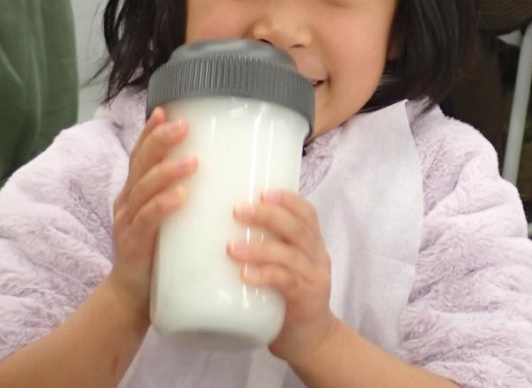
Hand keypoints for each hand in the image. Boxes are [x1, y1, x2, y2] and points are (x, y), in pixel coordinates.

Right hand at [108, 107, 197, 329]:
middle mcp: (127, 201)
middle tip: (184, 127)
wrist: (134, 297)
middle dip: (161, 142)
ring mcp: (127, 222)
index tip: (165, 110)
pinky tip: (180, 197)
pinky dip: (163, 206)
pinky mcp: (133, 244)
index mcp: (135, 190)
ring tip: (192, 162)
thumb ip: (187, 195)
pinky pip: (147, 220)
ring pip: (144, 188)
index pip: (141, 154)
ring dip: (168, 172)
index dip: (150, 132)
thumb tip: (226, 173)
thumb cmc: (159, 252)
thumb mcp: (172, 217)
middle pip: (141, 163)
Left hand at [227, 190, 338, 364]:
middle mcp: (317, 255)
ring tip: (231, 247)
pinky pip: (287, 282)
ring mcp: (314, 277)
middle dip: (267, 216)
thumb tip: (215, 227)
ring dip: (259, 248)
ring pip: (290, 254)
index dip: (288, 199)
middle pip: (297, 228)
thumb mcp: (281, 266)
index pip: (307, 212)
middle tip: (237, 210)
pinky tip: (246, 275)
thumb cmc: (286, 297)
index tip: (263, 191)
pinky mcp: (306, 299)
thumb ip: (262, 247)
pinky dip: (266, 275)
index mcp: (312, 243)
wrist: (310, 339)